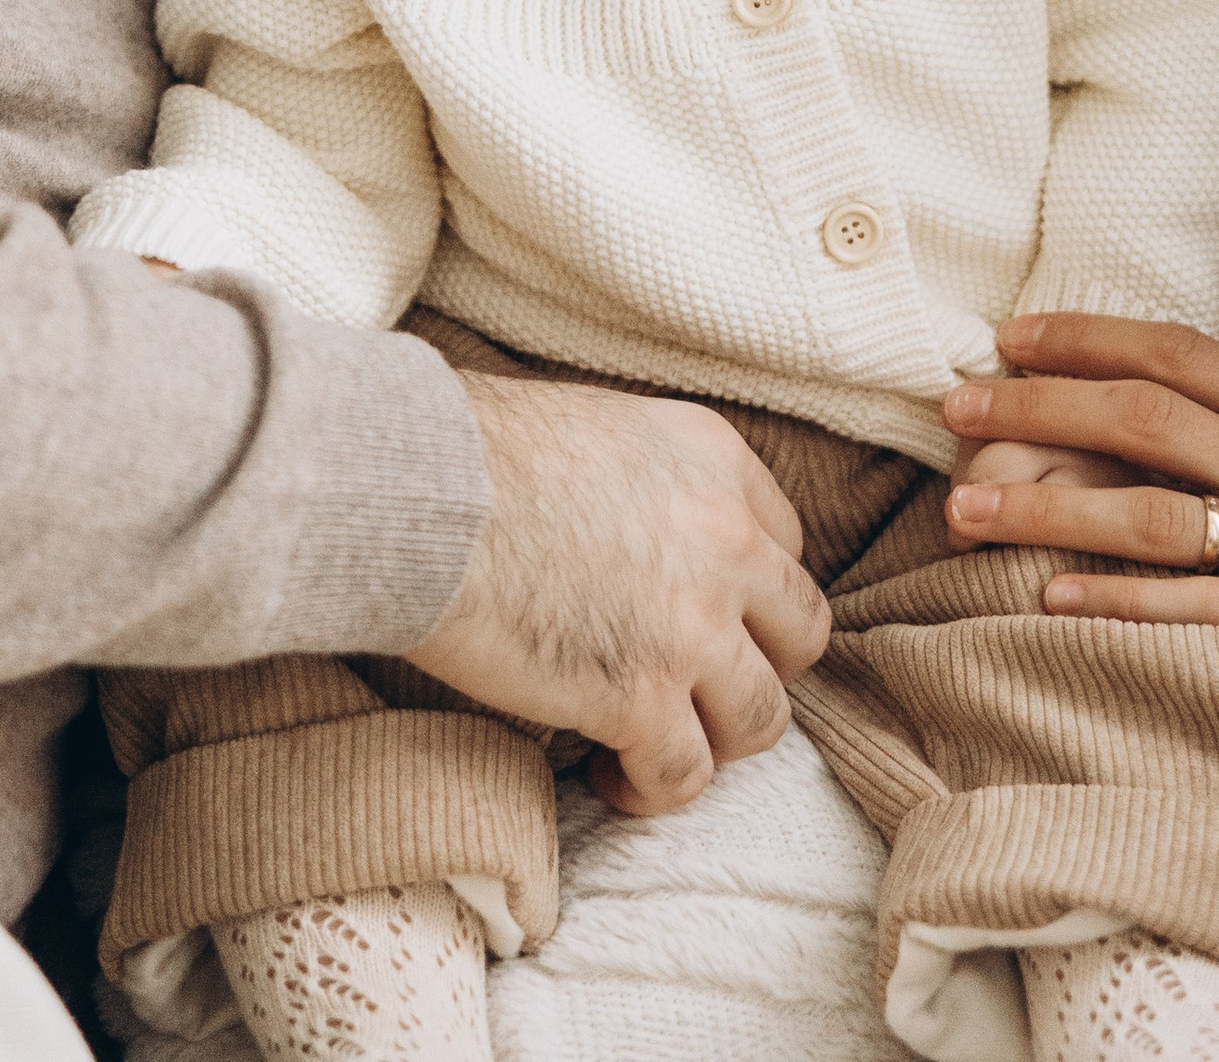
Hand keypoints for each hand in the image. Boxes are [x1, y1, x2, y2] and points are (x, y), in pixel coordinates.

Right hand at [413, 375, 831, 814]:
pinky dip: (651, 791)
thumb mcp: (596, 428)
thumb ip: (642, 480)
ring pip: (762, 718)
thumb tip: (624, 526)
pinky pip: (684, 776)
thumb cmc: (472, 447)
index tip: (712, 619)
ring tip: (658, 744)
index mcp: (713, 458)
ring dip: (716, 740)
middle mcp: (724, 537)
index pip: (786, 544)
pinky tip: (609, 778)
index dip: (752, 595)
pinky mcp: (639, 695)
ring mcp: (690, 623)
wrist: (420, 488)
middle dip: (758, 669)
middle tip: (699, 688)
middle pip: (799, 634)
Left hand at [940, 298, 1218, 744]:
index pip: (1176, 352)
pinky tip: (1053, 601)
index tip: (1006, 337)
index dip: (1085, 337)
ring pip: (1157, 511)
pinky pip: (1205, 611)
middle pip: (1145, 416)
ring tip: (965, 514)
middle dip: (1038, 409)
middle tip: (951, 408)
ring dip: (1052, 507)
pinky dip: (1123, 603)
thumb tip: (1212, 314)